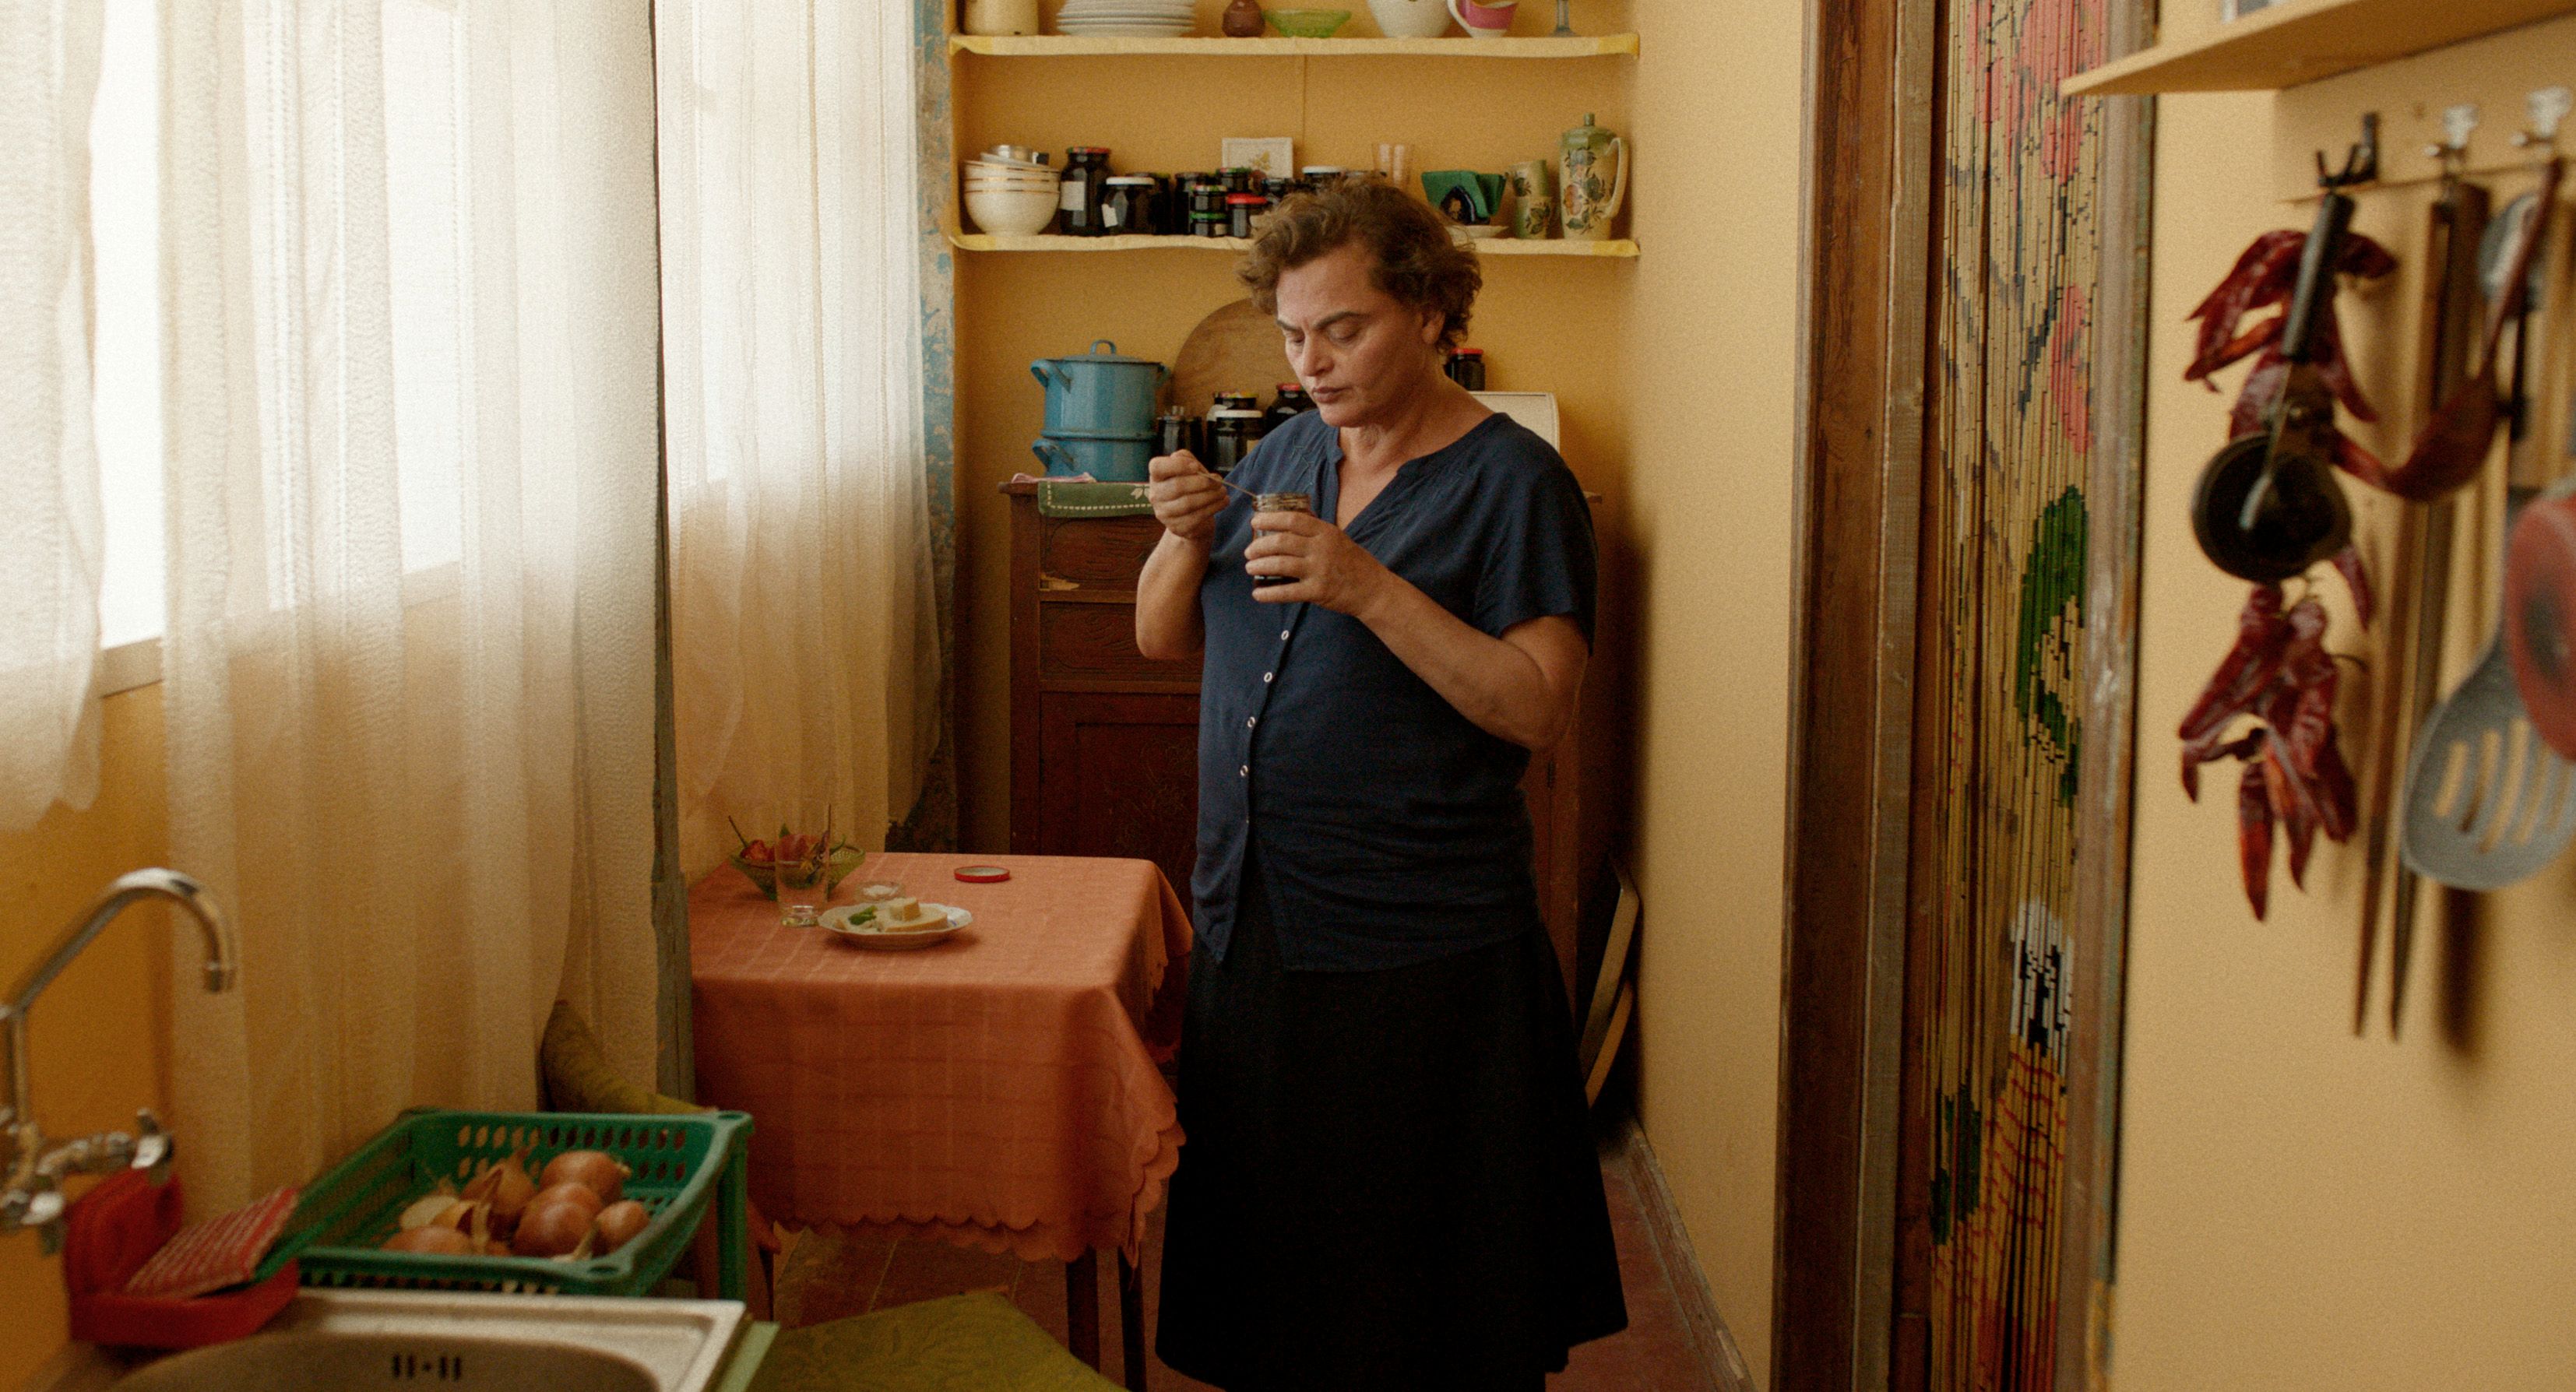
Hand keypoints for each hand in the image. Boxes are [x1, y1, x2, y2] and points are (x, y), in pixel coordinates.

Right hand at [1148, 451, 1226, 544]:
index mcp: (1157, 477)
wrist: (1191, 516)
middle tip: (1219, 481)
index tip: (1196, 466)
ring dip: (1211, 496)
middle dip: (1203, 482)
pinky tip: (1223, 502)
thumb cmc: (1190, 486)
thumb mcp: (1188, 469)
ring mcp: (1165, 514)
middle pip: (1177, 486)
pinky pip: (1197, 517)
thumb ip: (1187, 460)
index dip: (1177, 465)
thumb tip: (1194, 466)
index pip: (1158, 467)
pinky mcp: (1177, 528)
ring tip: (1223, 491)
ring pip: (1189, 503)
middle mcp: (1156, 495)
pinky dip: (1214, 507)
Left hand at [1245, 511, 1390, 614]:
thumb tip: (1286, 522)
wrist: (1373, 589)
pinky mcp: (1318, 592)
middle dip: (1259, 546)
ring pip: (1280, 564)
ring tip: (1250, 568)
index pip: (1292, 519)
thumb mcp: (1337, 538)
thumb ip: (1314, 531)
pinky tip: (1257, 594)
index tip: (1255, 522)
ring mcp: (1320, 570)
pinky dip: (1269, 593)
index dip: (1270, 519)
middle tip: (1249, 552)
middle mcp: (1322, 548)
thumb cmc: (1352, 562)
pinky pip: (1287, 592)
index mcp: (1325, 532)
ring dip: (1260, 566)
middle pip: (1282, 542)